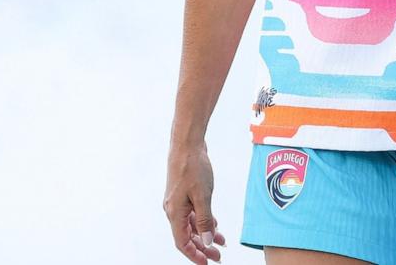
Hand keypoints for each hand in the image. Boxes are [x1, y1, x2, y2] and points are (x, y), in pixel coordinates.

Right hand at [164, 142, 223, 262]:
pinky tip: (215, 224)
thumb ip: (204, 220)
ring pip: (192, 225)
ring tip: (221, 242)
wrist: (187, 144)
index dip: (194, 255)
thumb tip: (206, 240)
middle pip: (187, 236)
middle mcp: (173, 209)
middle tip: (217, 256)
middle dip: (203, 247)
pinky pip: (193, 213)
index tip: (206, 263)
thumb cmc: (192, 167)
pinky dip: (204, 220)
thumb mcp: (202, 196)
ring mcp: (178, 201)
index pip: (182, 242)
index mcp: (174, 213)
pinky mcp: (184, 194)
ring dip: (206, 234)